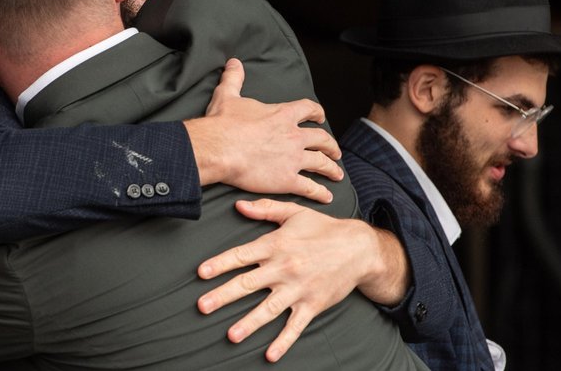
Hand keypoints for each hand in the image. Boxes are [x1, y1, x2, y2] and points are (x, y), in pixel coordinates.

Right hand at [184, 58, 342, 203]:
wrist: (219, 149)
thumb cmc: (223, 123)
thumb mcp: (228, 95)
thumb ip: (234, 79)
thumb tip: (233, 63)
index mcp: (282, 115)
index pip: (308, 109)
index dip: (317, 113)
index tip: (320, 117)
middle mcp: (293, 136)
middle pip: (321, 139)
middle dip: (330, 145)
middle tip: (335, 151)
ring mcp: (293, 159)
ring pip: (321, 163)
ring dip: (331, 168)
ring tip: (337, 173)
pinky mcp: (287, 180)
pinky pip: (310, 187)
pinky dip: (320, 192)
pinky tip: (326, 196)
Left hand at [196, 199, 409, 361]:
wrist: (359, 248)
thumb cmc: (324, 228)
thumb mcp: (294, 212)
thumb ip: (265, 209)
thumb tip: (238, 205)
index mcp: (276, 245)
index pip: (241, 255)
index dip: (220, 263)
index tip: (201, 273)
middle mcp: (284, 268)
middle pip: (247, 284)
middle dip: (223, 296)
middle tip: (202, 306)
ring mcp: (298, 289)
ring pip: (268, 309)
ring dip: (249, 323)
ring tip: (231, 336)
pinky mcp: (312, 304)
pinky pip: (295, 326)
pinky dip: (284, 341)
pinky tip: (270, 354)